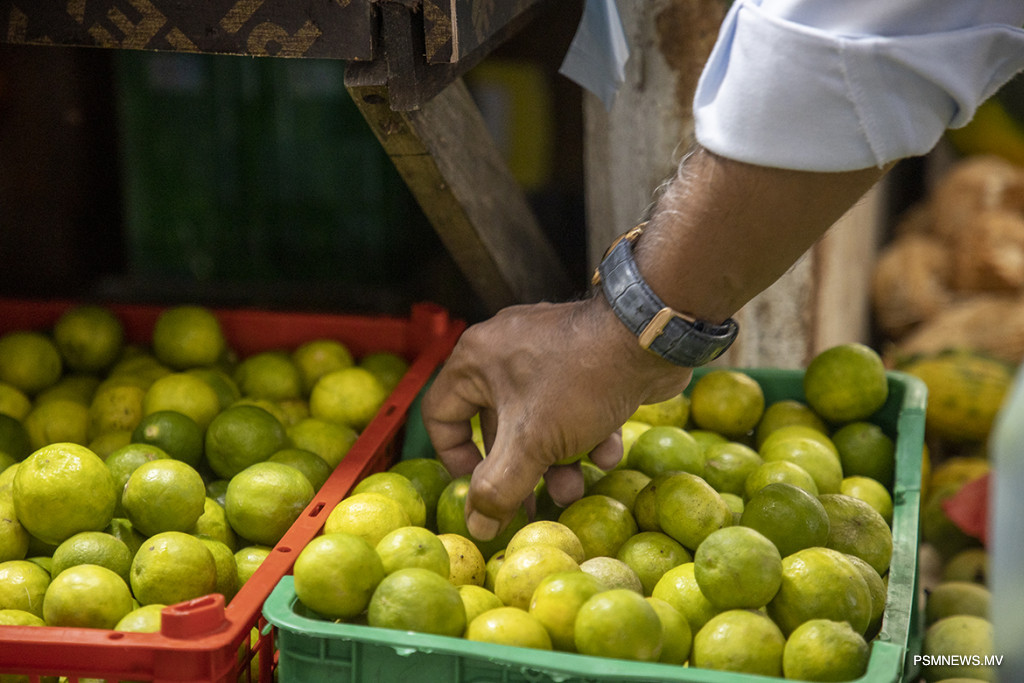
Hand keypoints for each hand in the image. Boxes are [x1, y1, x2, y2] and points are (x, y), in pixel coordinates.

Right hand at [421, 295, 691, 539]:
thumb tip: (478, 528)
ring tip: (576, 485)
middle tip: (535, 504)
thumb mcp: (532, 444)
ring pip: (538, 421)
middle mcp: (504, 352)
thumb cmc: (578, 382)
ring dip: (558, 461)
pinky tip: (609, 449)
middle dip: (522, 470)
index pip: (440, 414)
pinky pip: (571, 405)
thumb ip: (500, 488)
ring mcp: (546, 353)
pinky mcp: (583, 360)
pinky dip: (587, 433)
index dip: (455, 458)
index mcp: (476, 361)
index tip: (480, 488)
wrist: (649, 338)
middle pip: (497, 426)